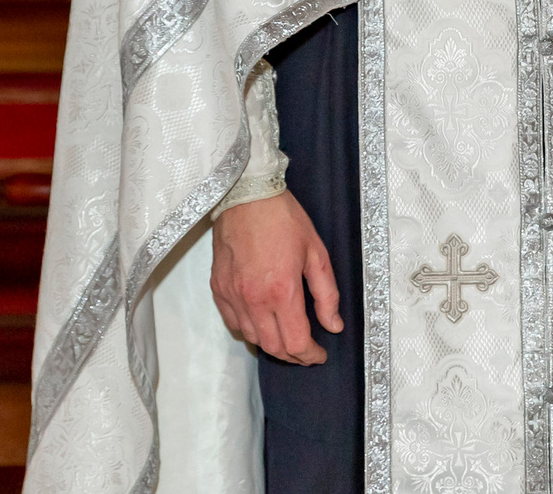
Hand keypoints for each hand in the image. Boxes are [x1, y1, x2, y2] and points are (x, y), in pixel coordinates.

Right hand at [210, 191, 341, 363]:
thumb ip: (326, 294)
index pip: (295, 342)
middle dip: (293, 356)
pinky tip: (262, 323)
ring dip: (271, 345)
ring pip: (252, 338)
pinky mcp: (218, 289)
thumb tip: (334, 325)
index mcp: (282, 292)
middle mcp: (253, 300)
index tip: (320, 355)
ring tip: (287, 339)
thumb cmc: (284, 220)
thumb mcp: (316, 253)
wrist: (247, 197)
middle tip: (307, 351)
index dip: (310, 355)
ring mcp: (232, 296)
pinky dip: (249, 331)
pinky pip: (233, 323)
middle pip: (273, 347)